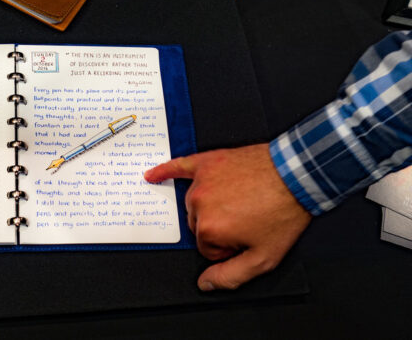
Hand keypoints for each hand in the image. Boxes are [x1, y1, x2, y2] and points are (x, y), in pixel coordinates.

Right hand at [144, 144, 310, 290]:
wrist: (295, 175)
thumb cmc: (282, 213)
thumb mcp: (264, 258)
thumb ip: (231, 276)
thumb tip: (205, 284)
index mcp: (209, 228)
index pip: (208, 249)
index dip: (229, 247)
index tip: (247, 236)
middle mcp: (199, 203)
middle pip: (199, 226)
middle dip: (220, 227)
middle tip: (247, 219)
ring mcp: (202, 181)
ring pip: (195, 203)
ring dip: (211, 206)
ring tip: (239, 200)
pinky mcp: (207, 162)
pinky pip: (178, 166)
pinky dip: (164, 171)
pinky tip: (152, 176)